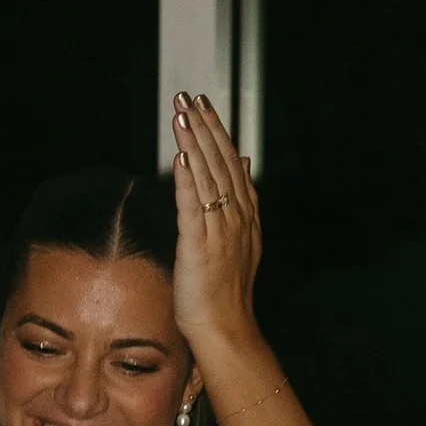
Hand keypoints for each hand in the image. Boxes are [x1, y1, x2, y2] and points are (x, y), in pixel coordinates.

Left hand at [170, 89, 264, 344]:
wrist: (226, 329)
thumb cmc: (225, 292)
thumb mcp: (239, 240)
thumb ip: (241, 200)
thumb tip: (242, 163)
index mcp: (245, 216)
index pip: (231, 164)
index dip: (217, 133)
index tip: (204, 106)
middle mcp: (236, 219)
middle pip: (220, 163)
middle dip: (204, 128)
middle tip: (190, 97)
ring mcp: (220, 231)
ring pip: (207, 178)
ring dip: (194, 143)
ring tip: (182, 114)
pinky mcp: (200, 246)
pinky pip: (194, 207)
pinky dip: (188, 180)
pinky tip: (181, 156)